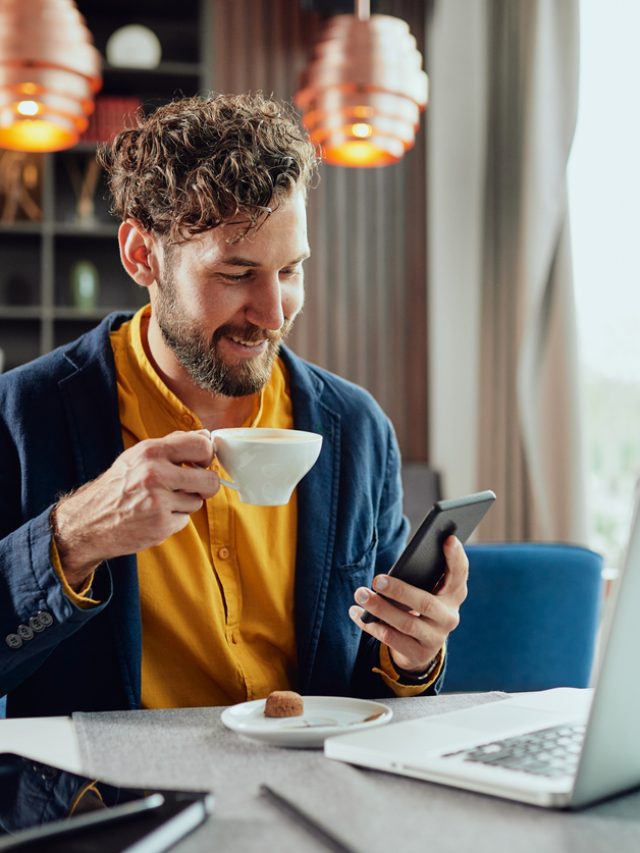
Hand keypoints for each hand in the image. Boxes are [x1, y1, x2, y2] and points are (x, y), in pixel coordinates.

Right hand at [52, 430, 218, 587]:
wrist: (90, 521)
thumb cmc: (117, 486)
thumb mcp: (138, 456)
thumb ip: (173, 444)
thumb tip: (204, 435)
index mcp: (150, 451)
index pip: (201, 445)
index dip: (208, 455)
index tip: (202, 462)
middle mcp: (155, 474)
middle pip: (209, 480)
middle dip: (205, 485)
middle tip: (192, 486)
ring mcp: (158, 501)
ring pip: (198, 501)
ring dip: (185, 503)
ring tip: (162, 501)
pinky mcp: (160, 525)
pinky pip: (186, 520)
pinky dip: (175, 519)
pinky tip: (156, 515)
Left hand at [349, 535, 467, 674]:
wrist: (419, 648)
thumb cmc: (418, 605)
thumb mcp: (425, 590)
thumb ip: (420, 577)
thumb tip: (394, 569)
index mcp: (454, 594)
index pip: (460, 574)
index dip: (456, 557)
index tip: (448, 538)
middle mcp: (449, 617)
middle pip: (426, 603)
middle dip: (400, 590)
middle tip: (377, 580)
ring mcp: (435, 638)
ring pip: (406, 623)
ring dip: (380, 608)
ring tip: (360, 594)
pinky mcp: (418, 654)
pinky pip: (391, 639)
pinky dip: (371, 625)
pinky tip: (356, 613)